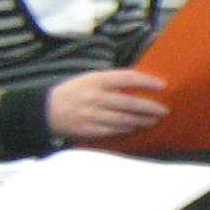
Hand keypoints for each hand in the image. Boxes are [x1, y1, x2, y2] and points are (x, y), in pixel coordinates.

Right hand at [46, 69, 168, 140]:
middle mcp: (94, 97)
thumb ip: (112, 81)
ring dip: (142, 121)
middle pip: (130, 103)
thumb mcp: (89, 79)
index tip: (162, 85)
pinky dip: (128, 130)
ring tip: (154, 120)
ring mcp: (91, 115)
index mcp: (95, 80)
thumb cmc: (74, 92)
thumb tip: (141, 83)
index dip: (147, 81)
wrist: (46, 110)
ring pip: (125, 120)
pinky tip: (136, 128)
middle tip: (164, 110)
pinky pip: (114, 131)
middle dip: (150, 107)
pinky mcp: (89, 130)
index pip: (127, 78)